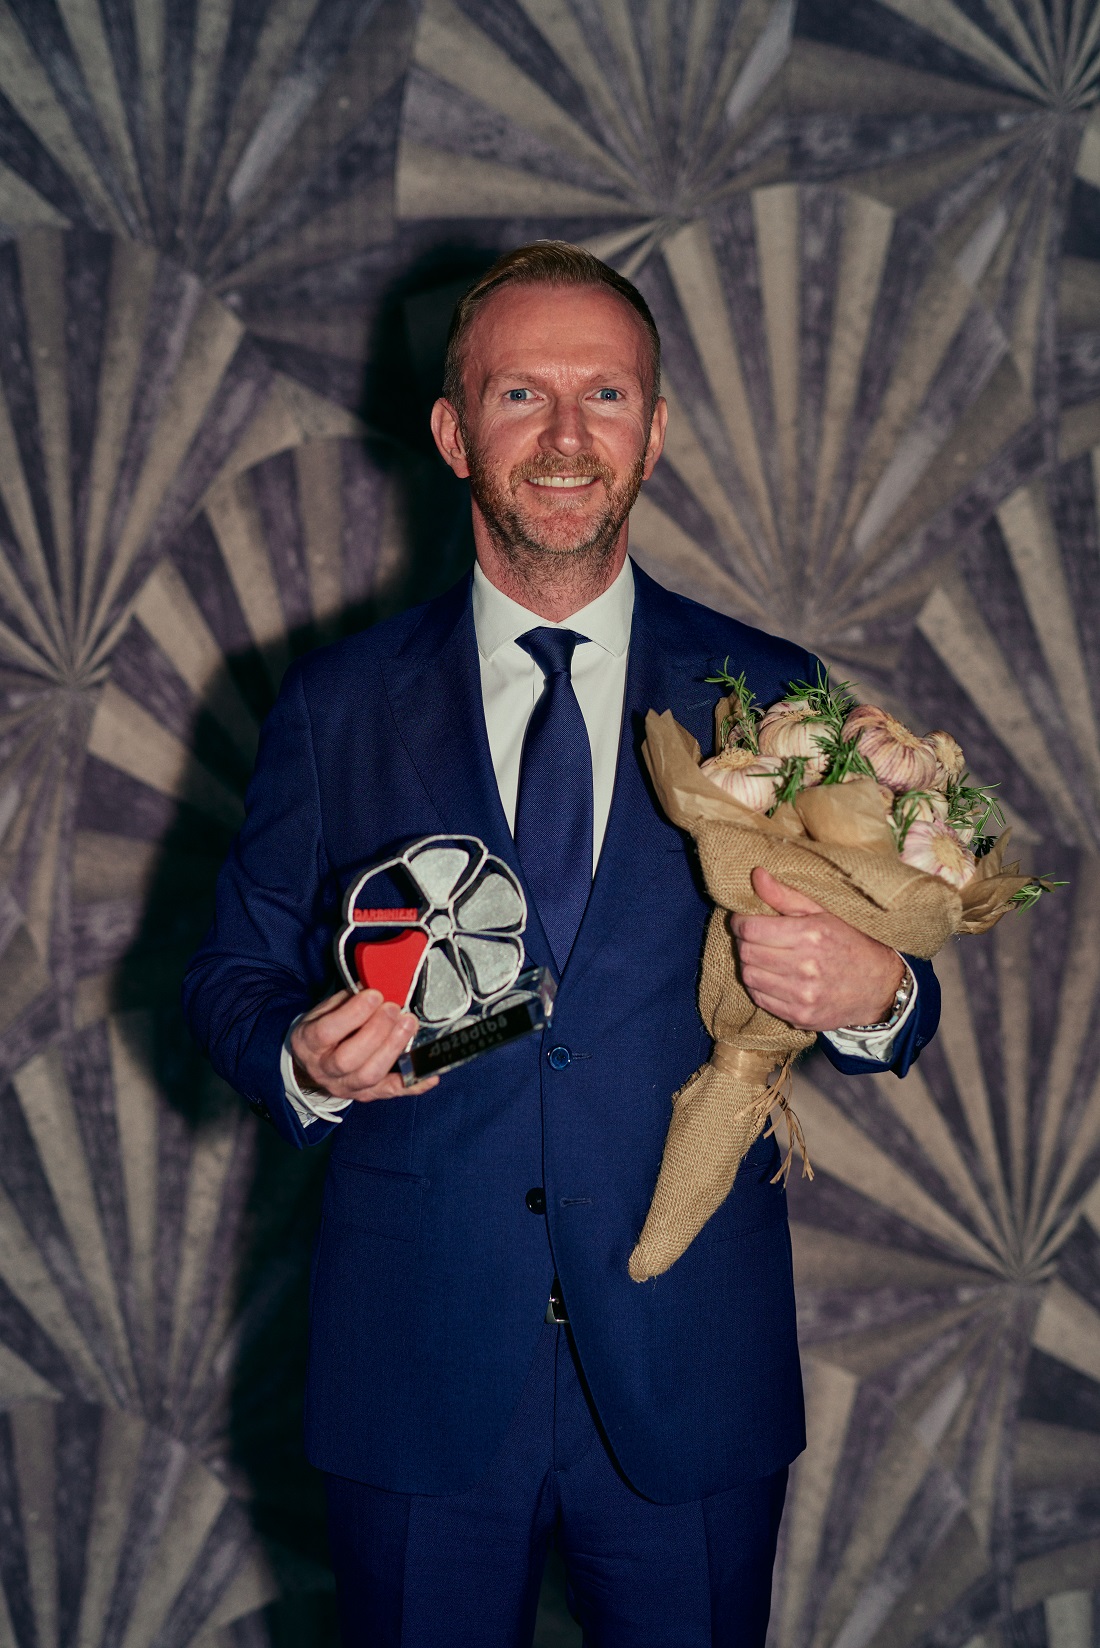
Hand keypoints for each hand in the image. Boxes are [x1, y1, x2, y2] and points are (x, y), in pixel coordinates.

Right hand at [290, 989, 439, 1102]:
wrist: (312, 1064)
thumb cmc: (323, 1029)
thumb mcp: (323, 1010)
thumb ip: (347, 1000)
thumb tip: (377, 985)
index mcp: (308, 1044)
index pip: (327, 1032)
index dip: (353, 1014)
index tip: (375, 994)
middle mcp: (325, 1070)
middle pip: (349, 1059)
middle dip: (377, 1031)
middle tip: (395, 1009)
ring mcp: (346, 1086)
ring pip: (370, 1076)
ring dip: (393, 1048)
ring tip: (409, 1024)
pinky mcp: (368, 1095)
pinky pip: (392, 1092)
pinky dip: (414, 1084)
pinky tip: (430, 1074)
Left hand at [730, 867, 904, 1030]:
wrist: (879, 987)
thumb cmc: (850, 943)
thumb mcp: (823, 912)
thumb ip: (785, 895)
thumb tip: (756, 874)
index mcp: (810, 935)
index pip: (751, 929)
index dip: (739, 922)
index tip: (742, 920)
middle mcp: (805, 966)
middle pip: (747, 953)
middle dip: (743, 942)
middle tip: (752, 937)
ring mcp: (802, 995)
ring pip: (749, 977)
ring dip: (749, 964)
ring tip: (762, 956)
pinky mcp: (800, 1016)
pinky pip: (760, 999)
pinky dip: (758, 986)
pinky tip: (771, 976)